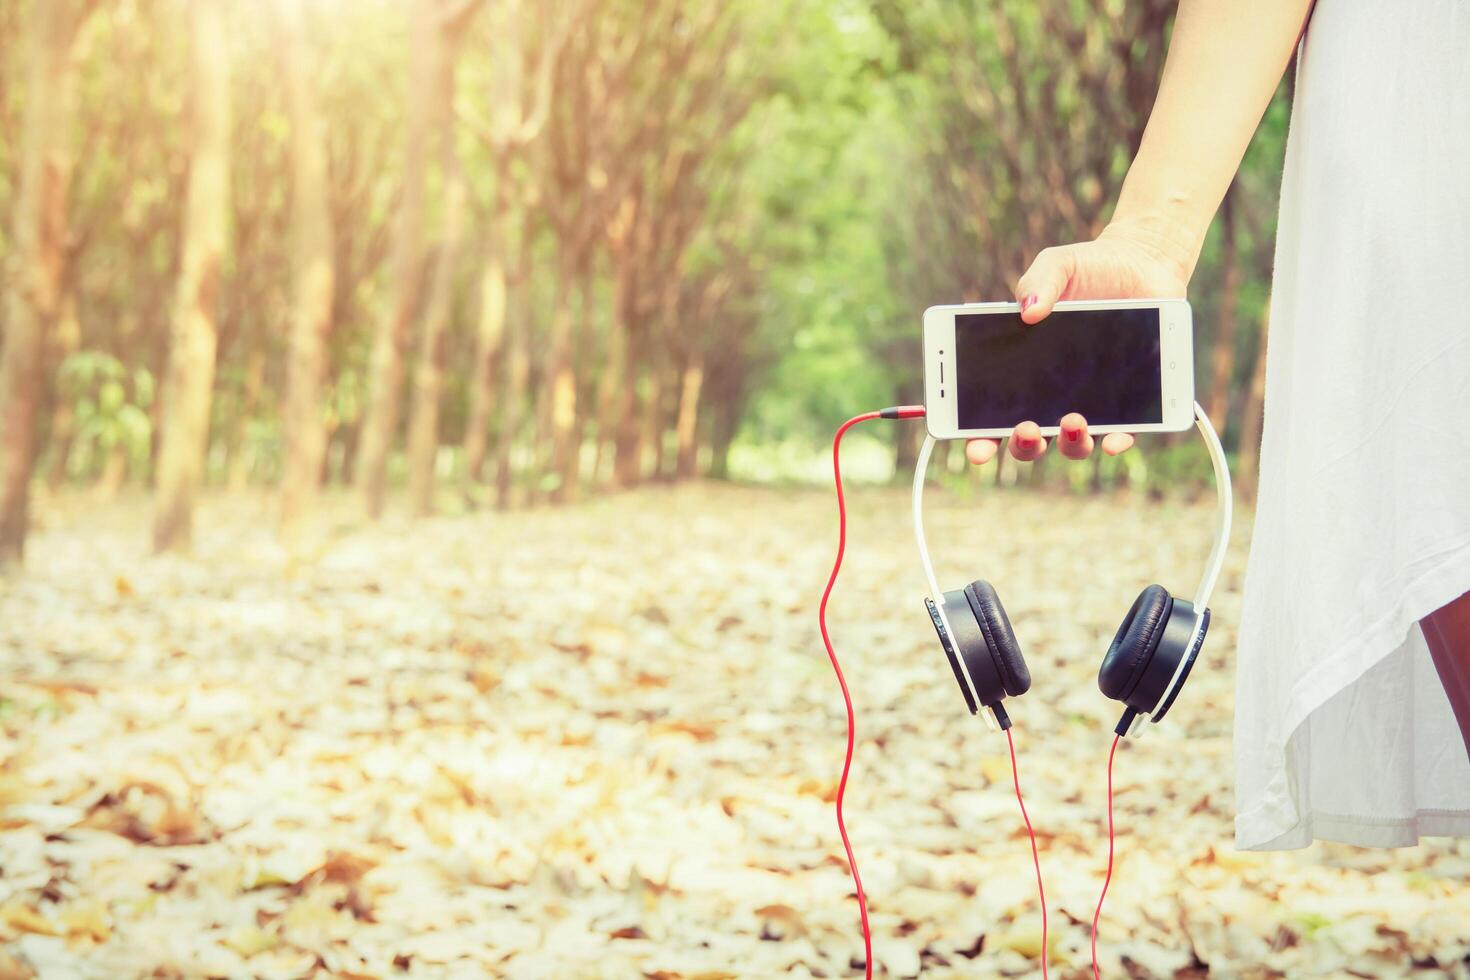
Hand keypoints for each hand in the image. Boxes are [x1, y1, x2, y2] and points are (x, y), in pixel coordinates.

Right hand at [966, 220, 1191, 464]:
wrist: (1143, 266)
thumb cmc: (1090, 270)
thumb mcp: (1057, 267)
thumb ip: (1038, 283)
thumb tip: (1026, 310)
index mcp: (1023, 369)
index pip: (993, 415)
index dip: (981, 438)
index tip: (976, 449)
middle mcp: (1053, 395)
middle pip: (1030, 439)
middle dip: (1022, 443)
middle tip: (1024, 428)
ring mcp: (1091, 403)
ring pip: (1073, 443)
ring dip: (1069, 442)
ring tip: (1072, 421)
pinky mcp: (1131, 403)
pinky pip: (1122, 433)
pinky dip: (1116, 441)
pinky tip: (1114, 439)